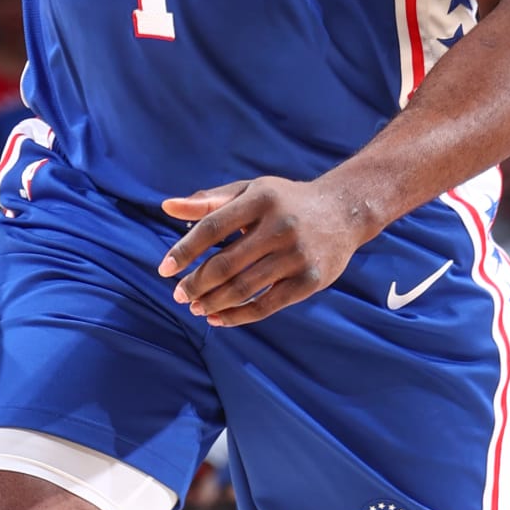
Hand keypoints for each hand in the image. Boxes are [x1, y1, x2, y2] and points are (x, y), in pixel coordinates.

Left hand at [158, 175, 369, 325]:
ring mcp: (296, 255)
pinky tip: (219, 318)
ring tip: (195, 307)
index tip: (164, 269)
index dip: (185, 250)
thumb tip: (167, 207)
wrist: (345, 211)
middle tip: (179, 295)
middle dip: (196, 283)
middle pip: (226, 263)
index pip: (212, 227)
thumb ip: (210, 202)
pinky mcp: (310, 280)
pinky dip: (238, 315)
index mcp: (260, 199)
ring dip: (214, 302)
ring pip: (244, 287)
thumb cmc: (286, 201)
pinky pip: (266, 305)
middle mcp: (280, 226)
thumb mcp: (250, 191)